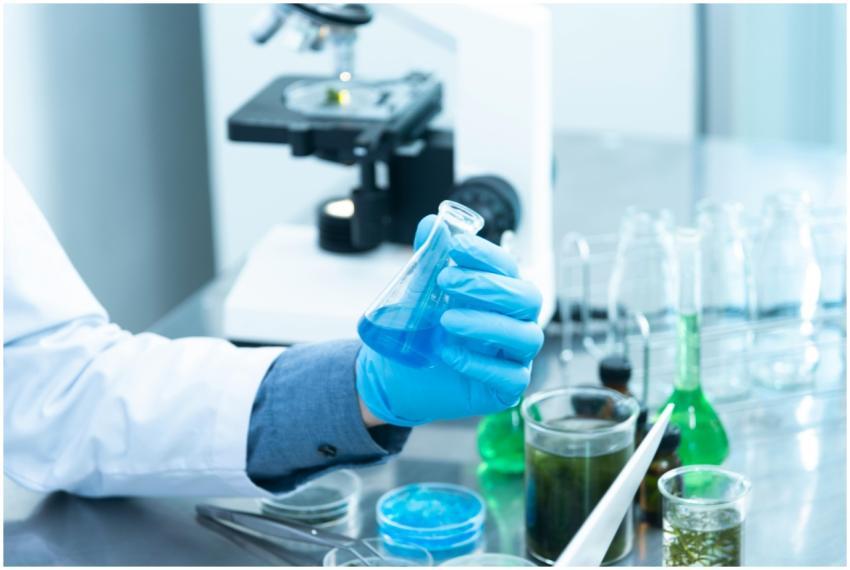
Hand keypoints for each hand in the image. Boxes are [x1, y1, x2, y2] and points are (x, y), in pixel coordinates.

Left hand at [356, 215, 543, 426]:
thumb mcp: (418, 292)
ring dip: (486, 324)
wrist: (398, 376)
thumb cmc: (420, 330)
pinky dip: (480, 363)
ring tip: (445, 320)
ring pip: (525, 336)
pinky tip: (449, 353)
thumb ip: (427, 258)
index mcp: (501, 294)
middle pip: (527, 298)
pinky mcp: (506, 389)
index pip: (508, 267)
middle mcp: (516, 322)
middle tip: (445, 281)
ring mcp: (515, 357)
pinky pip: (511, 377)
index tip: (454, 245)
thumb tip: (431, 223)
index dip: (485, 254)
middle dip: (487, 286)